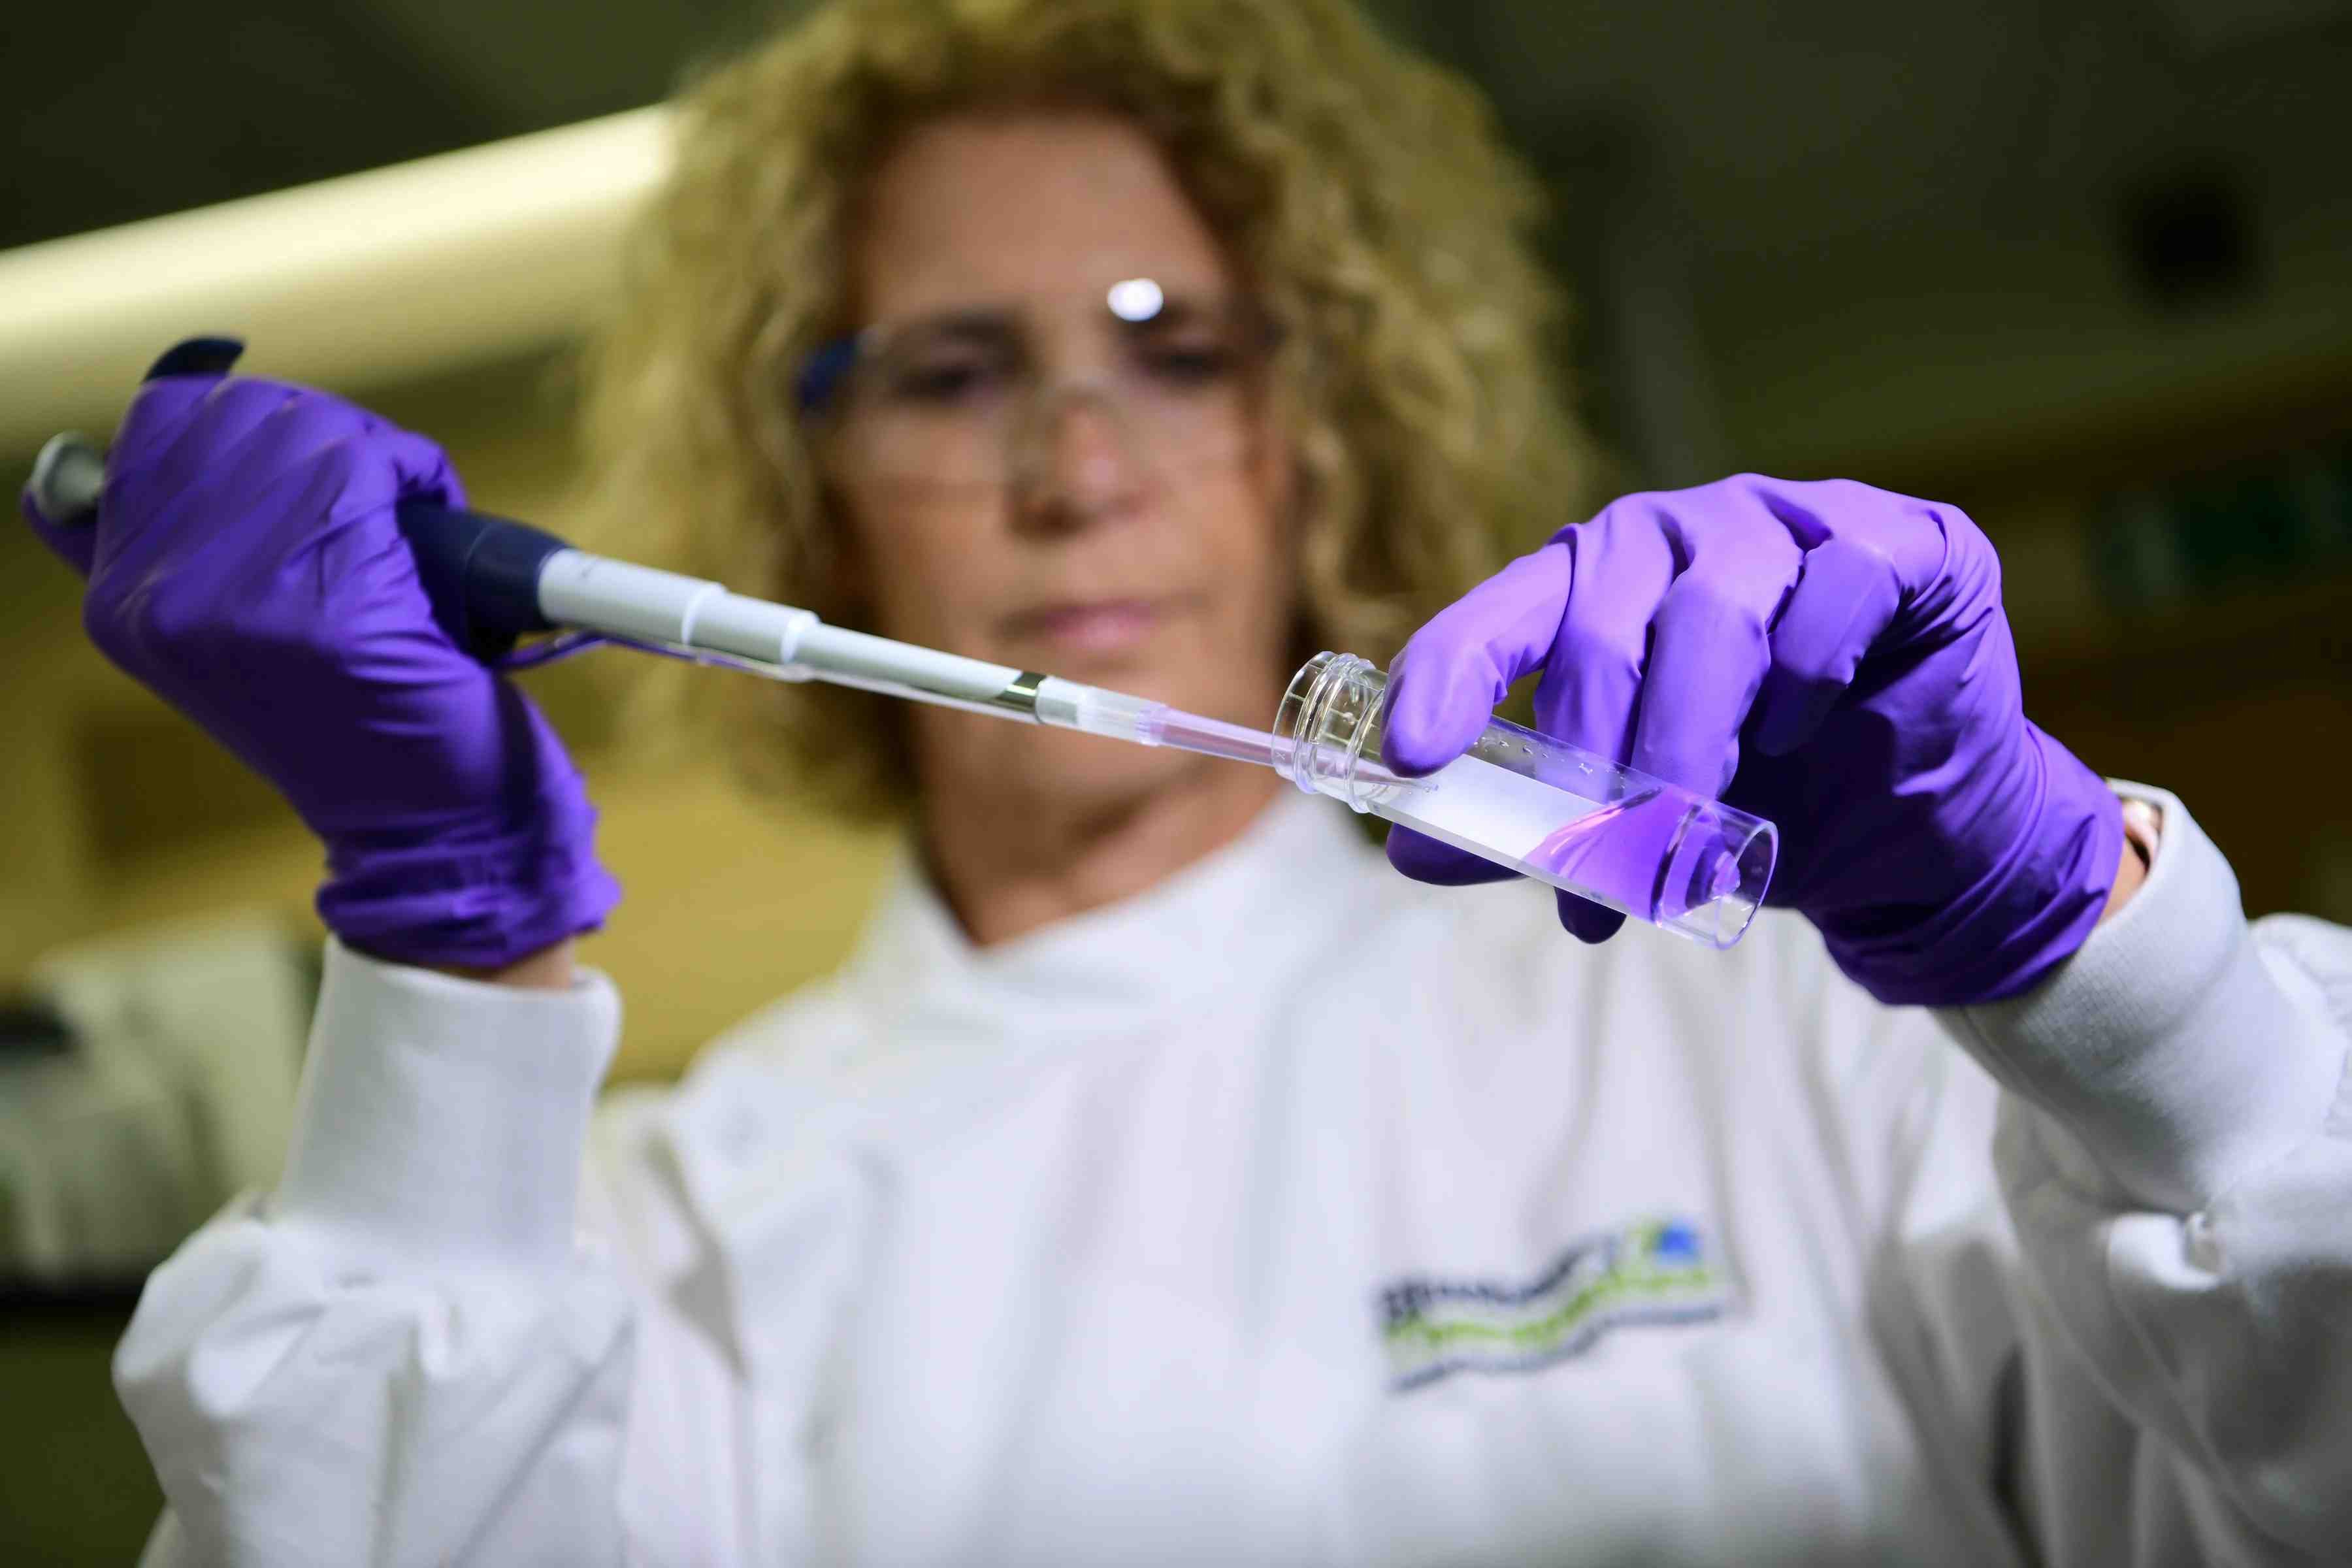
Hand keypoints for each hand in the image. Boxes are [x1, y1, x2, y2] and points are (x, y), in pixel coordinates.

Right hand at [20, 341, 618, 969]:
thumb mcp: (231, 632)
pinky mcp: (332, 610)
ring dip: (384, 462)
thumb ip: (173, 549)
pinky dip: (425, 481)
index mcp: (121, 598)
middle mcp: (159, 596)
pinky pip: (380, 471)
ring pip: (317, 434)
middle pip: (246, 413)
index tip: (312, 481)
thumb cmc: (354, 717)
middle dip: (330, 438)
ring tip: (404, 535)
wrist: (428, 826)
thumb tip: (96, 448)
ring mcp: (240, 602)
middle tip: (376, 508)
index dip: (258, 425)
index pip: (163, 422)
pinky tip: (435, 537)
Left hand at [1381, 474, 2123, 1005]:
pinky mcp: (1899, 543)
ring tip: (1692, 842)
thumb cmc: (1759, 801)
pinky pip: (1839, 587)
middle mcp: (1677, 535)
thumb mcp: (1634, 820)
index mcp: (1594, 584)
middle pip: (1603, 627)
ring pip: (1713, 611)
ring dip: (1691, 740)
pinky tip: (1799, 730)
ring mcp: (1788, 523)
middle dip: (1593, 761)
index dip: (1450, 678)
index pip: (1500, 618)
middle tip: (1595, 867)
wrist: (1913, 832)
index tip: (1413, 760)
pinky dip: (1808, 671)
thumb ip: (1532, 825)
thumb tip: (1412, 850)